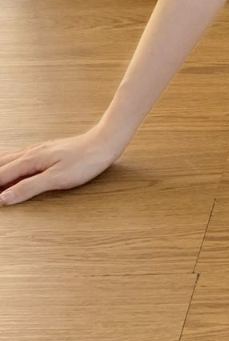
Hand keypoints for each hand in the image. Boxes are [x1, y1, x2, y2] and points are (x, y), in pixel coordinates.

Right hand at [0, 125, 125, 205]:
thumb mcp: (56, 179)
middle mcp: (30, 153)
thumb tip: (3, 198)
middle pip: (0, 165)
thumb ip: (28, 188)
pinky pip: (19, 157)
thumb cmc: (85, 161)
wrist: (105, 142)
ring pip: (8, 159)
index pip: (0, 176)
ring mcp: (38, 150)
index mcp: (29, 160)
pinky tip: (13, 168)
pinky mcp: (47, 150)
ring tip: (0, 184)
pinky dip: (9, 164)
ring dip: (0, 170)